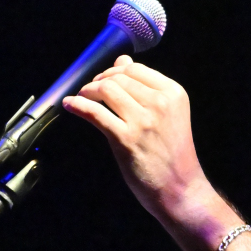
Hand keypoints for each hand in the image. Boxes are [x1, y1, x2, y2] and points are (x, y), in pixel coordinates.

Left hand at [64, 57, 212, 227]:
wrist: (181, 189)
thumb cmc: (173, 154)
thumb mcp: (168, 115)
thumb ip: (147, 88)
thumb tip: (122, 61)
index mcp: (174, 94)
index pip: (135, 69)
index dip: (114, 72)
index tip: (105, 80)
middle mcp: (160, 103)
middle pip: (118, 78)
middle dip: (99, 81)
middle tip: (91, 92)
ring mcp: (142, 120)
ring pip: (106, 89)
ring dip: (88, 91)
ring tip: (82, 98)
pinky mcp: (125, 138)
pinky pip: (95, 113)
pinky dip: (78, 106)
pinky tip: (70, 105)